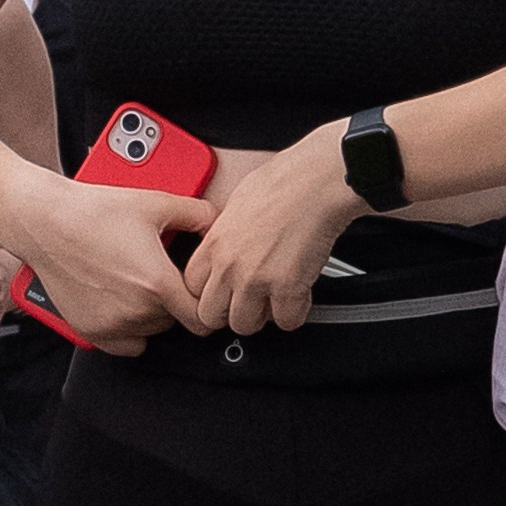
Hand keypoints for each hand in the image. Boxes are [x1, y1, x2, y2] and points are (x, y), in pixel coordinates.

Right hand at [6, 173, 212, 356]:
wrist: (46, 222)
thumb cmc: (94, 212)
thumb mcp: (155, 204)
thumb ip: (197, 214)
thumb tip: (219, 222)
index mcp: (158, 283)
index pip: (202, 317)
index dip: (205, 304)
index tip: (197, 293)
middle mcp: (136, 310)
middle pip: (177, 322)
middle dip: (175, 301)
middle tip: (159, 274)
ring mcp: (113, 324)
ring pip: (152, 330)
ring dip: (152, 313)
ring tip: (136, 281)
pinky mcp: (92, 331)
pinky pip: (127, 346)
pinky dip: (130, 330)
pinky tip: (124, 303)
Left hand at [180, 127, 360, 334]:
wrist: (315, 180)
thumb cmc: (283, 182)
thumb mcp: (236, 204)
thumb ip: (225, 235)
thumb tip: (224, 247)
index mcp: (215, 243)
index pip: (190, 288)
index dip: (207, 294)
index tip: (220, 293)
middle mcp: (230, 265)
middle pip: (210, 315)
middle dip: (229, 312)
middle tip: (246, 301)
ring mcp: (256, 279)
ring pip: (244, 325)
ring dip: (261, 316)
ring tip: (274, 299)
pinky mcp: (288, 287)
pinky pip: (286, 321)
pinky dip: (294, 313)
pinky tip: (299, 296)